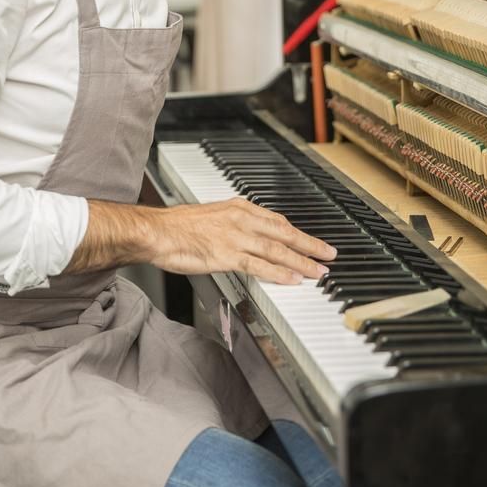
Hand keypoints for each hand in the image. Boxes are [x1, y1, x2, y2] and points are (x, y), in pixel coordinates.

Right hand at [142, 198, 336, 283]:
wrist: (157, 231)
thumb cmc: (177, 227)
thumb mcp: (211, 216)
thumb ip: (232, 225)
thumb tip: (246, 238)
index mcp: (238, 208)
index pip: (276, 220)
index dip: (296, 233)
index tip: (309, 241)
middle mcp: (241, 219)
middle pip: (284, 233)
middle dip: (310, 244)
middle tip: (328, 254)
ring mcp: (236, 237)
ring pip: (278, 250)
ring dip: (302, 261)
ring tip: (319, 270)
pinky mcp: (227, 255)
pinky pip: (261, 265)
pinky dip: (280, 273)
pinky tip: (293, 279)